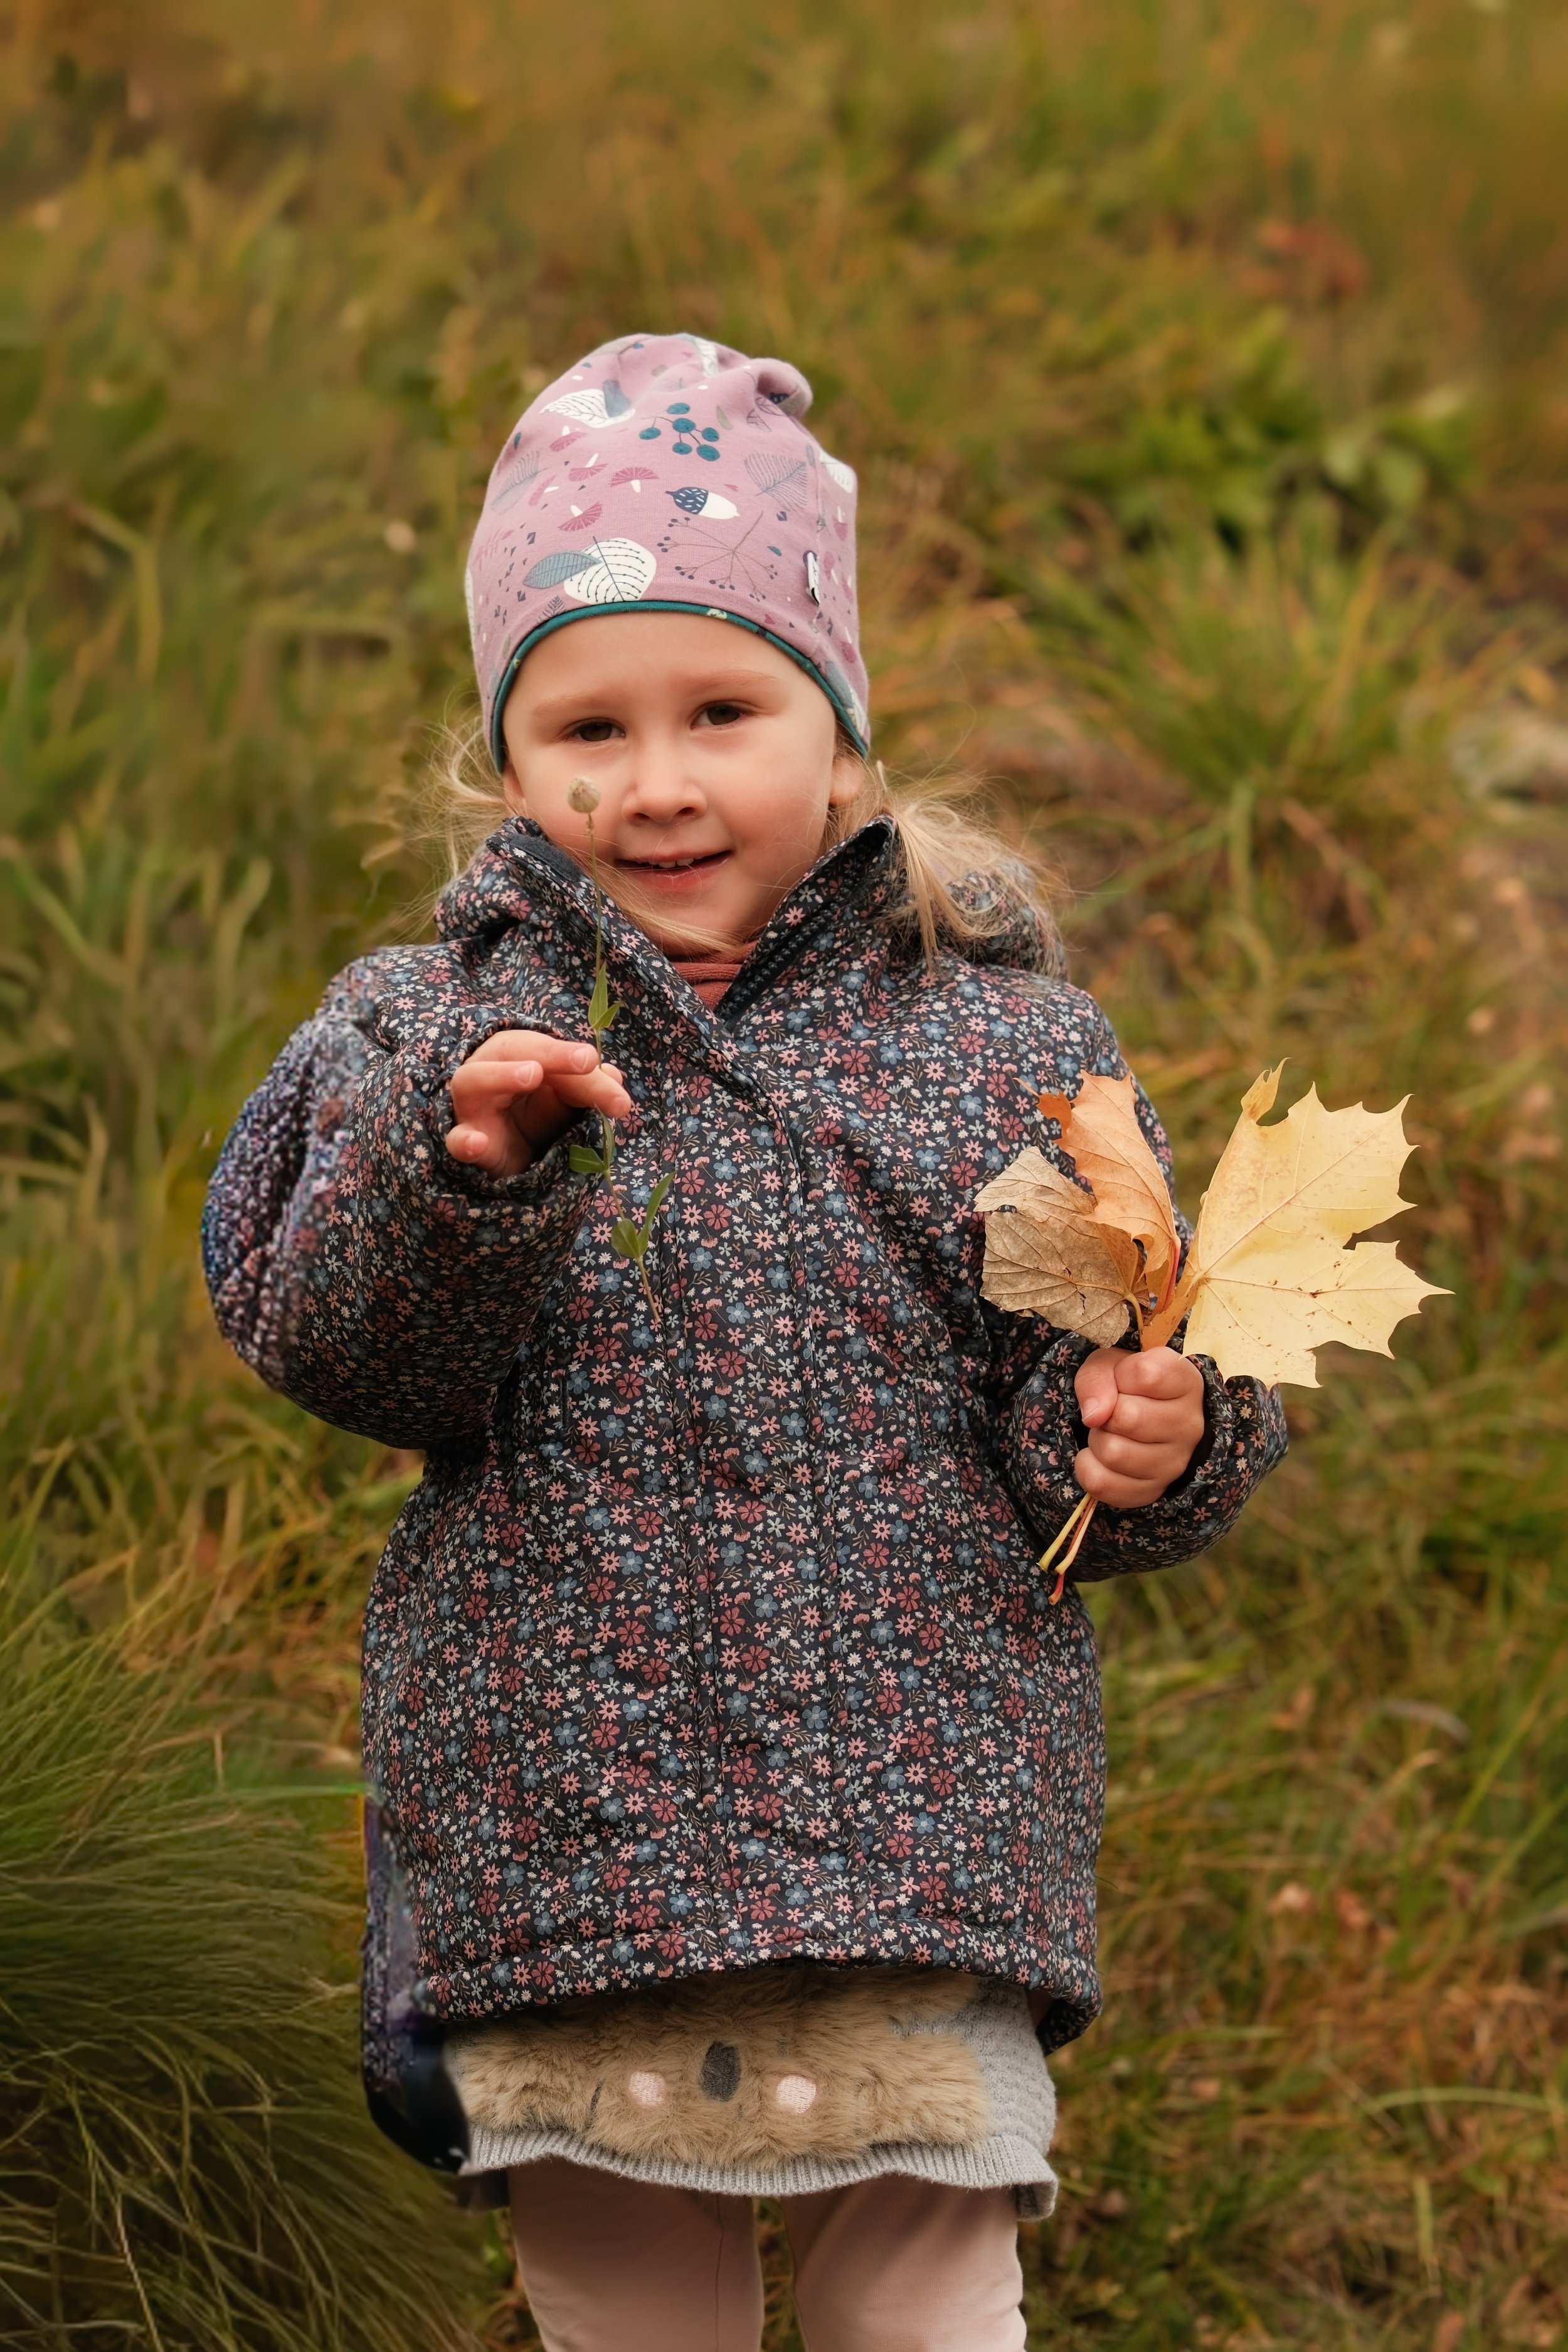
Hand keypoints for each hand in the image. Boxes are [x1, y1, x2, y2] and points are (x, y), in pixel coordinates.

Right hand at [444, 1030, 630, 1176]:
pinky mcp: (467, 1142)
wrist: (509, 1157)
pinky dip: (464, 1141)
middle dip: (547, 1053)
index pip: (542, 1047)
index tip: (594, 1060)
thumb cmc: (537, 1114)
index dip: (568, 1053)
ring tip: (532, 1074)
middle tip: (583, 1061)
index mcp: (516, 1054)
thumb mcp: (569, 1099)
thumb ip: (591, 1087)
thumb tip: (615, 1077)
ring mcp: (473, 1107)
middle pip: (508, 1050)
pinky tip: (478, 1143)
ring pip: (472, 1081)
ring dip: (502, 1075)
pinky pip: (457, 1140)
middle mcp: (490, 1072)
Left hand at [1074, 1345, 1205, 1508]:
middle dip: (1106, 1411)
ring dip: (1097, 1438)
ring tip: (1111, 1432)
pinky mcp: (1151, 1491)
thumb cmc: (1127, 1386)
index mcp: (1187, 1383)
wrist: (1140, 1420)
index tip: (1124, 1380)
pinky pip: (1101, 1483)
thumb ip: (1098, 1377)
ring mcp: (1174, 1464)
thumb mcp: (1109, 1365)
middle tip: (1112, 1411)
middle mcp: (1190, 1426)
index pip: (1145, 1375)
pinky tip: (1101, 1456)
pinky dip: (1088, 1466)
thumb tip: (1094, 1415)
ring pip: (1113, 1453)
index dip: (1120, 1375)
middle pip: (1127, 1418)